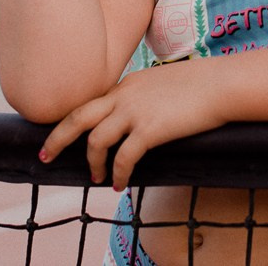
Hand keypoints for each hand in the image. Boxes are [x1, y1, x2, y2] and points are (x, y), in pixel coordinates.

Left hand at [37, 61, 226, 190]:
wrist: (222, 85)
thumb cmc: (203, 84)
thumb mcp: (165, 83)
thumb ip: (147, 96)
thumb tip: (145, 115)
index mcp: (127, 85)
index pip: (91, 103)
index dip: (74, 122)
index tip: (64, 136)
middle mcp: (124, 96)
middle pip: (77, 117)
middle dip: (56, 139)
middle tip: (45, 157)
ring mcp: (135, 113)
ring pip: (96, 141)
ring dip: (92, 164)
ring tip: (95, 179)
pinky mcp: (150, 130)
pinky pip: (123, 158)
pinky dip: (117, 174)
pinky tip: (119, 184)